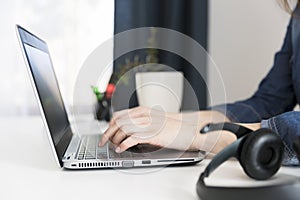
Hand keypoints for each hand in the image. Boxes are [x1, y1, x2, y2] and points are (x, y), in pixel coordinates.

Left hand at [99, 106, 232, 152]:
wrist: (187, 128)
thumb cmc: (171, 125)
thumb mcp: (153, 119)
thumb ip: (139, 121)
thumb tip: (126, 128)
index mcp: (141, 110)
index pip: (118, 115)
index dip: (109, 125)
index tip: (106, 132)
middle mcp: (142, 115)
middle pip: (117, 122)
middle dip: (107, 133)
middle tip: (104, 141)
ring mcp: (147, 124)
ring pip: (122, 130)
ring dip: (115, 139)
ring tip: (113, 146)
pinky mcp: (152, 134)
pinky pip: (132, 139)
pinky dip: (124, 145)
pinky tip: (121, 149)